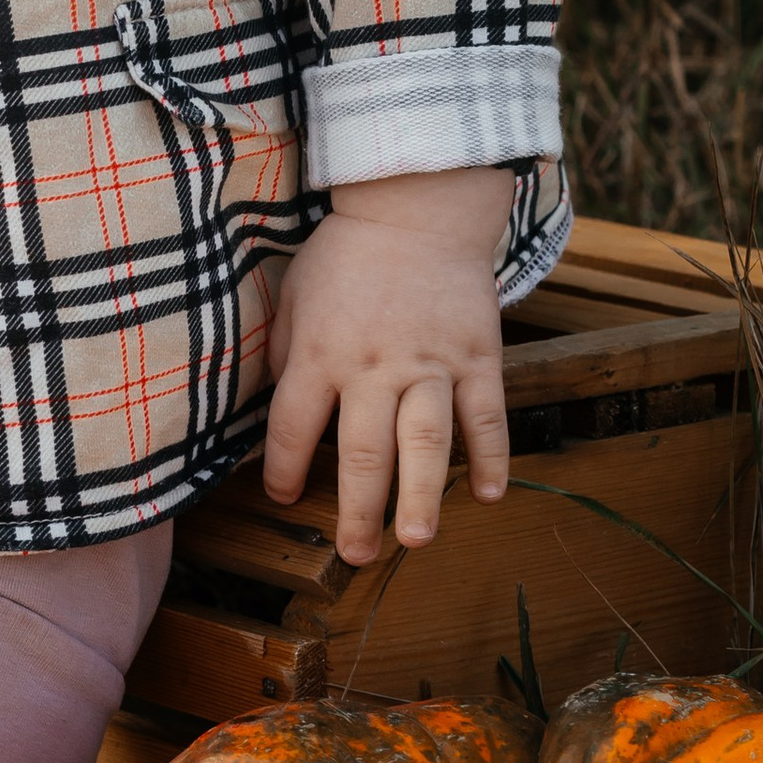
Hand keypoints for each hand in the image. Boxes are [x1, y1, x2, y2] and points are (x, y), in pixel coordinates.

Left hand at [262, 167, 515, 564]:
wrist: (417, 207)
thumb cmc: (346, 256)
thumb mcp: (293, 295)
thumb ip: (284, 355)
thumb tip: (271, 410)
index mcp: (319, 352)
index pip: (293, 427)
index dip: (284, 469)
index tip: (284, 497)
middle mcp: (374, 366)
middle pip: (362, 453)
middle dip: (358, 510)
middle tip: (355, 555)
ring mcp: (430, 363)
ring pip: (426, 443)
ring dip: (422, 497)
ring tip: (416, 541)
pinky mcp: (478, 356)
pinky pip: (486, 415)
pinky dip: (491, 457)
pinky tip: (487, 494)